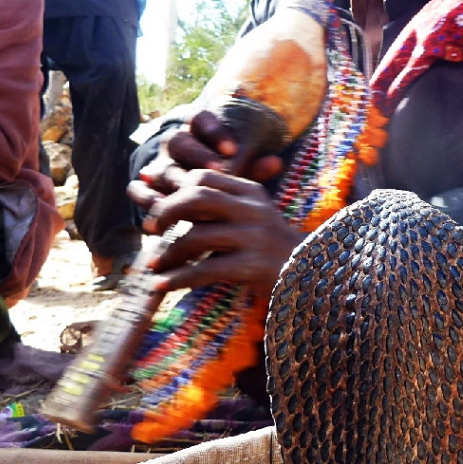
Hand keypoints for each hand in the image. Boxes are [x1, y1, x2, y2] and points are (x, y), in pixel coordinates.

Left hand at [129, 169, 304, 295]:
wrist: (313, 277)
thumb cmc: (272, 247)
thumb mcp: (254, 215)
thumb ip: (221, 204)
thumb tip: (170, 191)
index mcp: (252, 193)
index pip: (205, 177)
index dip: (176, 188)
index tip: (158, 207)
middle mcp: (254, 210)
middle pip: (198, 197)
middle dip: (167, 211)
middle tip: (149, 228)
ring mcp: (254, 238)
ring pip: (197, 236)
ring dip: (168, 252)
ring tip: (154, 266)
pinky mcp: (252, 267)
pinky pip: (205, 270)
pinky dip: (178, 279)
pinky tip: (161, 286)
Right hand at [138, 109, 284, 196]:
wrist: (200, 202)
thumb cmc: (227, 179)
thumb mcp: (242, 172)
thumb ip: (255, 168)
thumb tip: (277, 163)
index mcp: (198, 131)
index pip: (200, 118)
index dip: (214, 131)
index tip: (233, 149)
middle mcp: (176, 146)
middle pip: (178, 141)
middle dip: (198, 155)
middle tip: (218, 170)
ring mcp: (159, 166)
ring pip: (160, 167)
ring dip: (175, 181)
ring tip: (190, 195)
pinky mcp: (146, 188)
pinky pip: (136, 188)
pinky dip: (145, 196)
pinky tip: (159, 208)